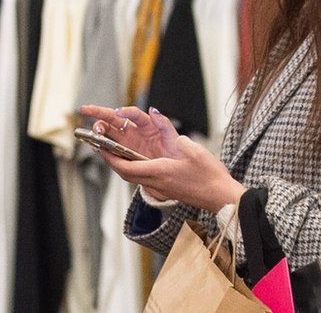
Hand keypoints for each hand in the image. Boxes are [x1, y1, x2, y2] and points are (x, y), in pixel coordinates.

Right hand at [78, 105, 180, 159]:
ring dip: (98, 130)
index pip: (133, 114)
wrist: (171, 168)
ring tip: (93, 133)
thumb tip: (153, 109)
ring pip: (107, 131)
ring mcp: (125, 141)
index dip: (125, 111)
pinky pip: (107, 147)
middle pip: (113, 117)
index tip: (118, 112)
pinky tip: (95, 146)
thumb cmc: (172, 150)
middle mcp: (133, 129)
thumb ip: (163, 122)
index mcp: (145, 123)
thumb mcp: (172, 136)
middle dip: (98, 112)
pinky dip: (99, 146)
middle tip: (86, 111)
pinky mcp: (121, 152)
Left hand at [98, 134, 245, 211]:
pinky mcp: (165, 189)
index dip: (110, 157)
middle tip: (101, 144)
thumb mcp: (193, 150)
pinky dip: (134, 167)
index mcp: (159, 172)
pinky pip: (143, 177)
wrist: (221, 197)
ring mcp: (160, 188)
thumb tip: (161, 124)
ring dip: (122, 163)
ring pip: (133, 175)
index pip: (125, 166)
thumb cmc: (209, 176)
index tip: (99, 145)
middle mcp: (155, 182)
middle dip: (111, 158)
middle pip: (125, 172)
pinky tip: (136, 158)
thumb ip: (174, 136)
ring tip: (114, 149)